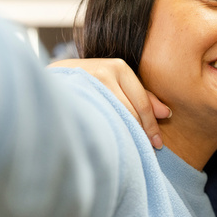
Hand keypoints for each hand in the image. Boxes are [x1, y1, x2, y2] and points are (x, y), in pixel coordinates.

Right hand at [49, 58, 170, 148]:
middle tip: (147, 150)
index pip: (142, 103)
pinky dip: (106, 134)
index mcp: (118, 67)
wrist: (50, 80)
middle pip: (130, 113)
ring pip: (114, 119)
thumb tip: (166, 113)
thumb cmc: (91, 81)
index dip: (151, 126)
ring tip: (130, 148)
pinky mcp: (71, 99)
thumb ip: (141, 95)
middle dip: (140, 133)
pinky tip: (109, 142)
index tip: (158, 144)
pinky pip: (96, 122)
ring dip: (125, 136)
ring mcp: (86, 86)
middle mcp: (103, 74)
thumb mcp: (116, 81)